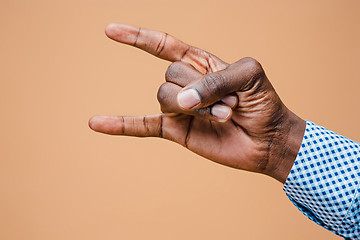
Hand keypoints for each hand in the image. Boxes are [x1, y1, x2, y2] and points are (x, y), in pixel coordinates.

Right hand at [89, 24, 305, 182]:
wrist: (268, 140)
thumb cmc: (263, 103)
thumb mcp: (248, 74)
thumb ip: (215, 78)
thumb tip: (180, 100)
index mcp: (200, 64)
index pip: (163, 46)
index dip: (138, 37)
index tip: (111, 31)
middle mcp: (186, 84)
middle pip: (170, 75)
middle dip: (200, 90)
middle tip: (230, 103)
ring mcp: (180, 108)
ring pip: (165, 98)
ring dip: (195, 107)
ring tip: (223, 115)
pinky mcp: (176, 131)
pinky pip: (143, 126)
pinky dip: (120, 124)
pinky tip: (95, 123)